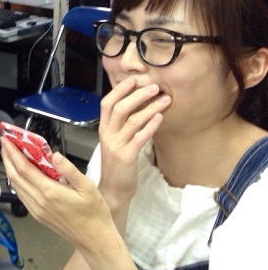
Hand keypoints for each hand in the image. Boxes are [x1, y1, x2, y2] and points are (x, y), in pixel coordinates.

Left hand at [1, 136, 115, 251]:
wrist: (94, 239)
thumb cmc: (94, 212)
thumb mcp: (88, 187)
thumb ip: (69, 170)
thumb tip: (54, 154)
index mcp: (50, 192)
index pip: (24, 168)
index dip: (13, 153)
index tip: (6, 139)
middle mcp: (39, 201)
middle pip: (15, 176)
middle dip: (8, 158)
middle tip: (4, 142)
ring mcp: (36, 210)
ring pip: (16, 186)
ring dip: (10, 169)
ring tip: (10, 155)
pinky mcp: (37, 215)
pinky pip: (22, 195)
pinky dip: (17, 181)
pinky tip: (19, 174)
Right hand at [97, 77, 169, 203]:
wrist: (114, 190)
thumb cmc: (118, 165)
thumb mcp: (115, 142)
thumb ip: (122, 125)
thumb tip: (138, 105)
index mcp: (104, 129)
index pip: (107, 104)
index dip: (119, 90)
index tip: (134, 79)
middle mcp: (107, 135)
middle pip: (119, 108)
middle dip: (138, 95)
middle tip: (154, 87)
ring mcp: (116, 146)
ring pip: (132, 120)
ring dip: (150, 107)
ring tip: (165, 100)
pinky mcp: (126, 157)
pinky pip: (139, 137)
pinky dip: (150, 126)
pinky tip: (160, 118)